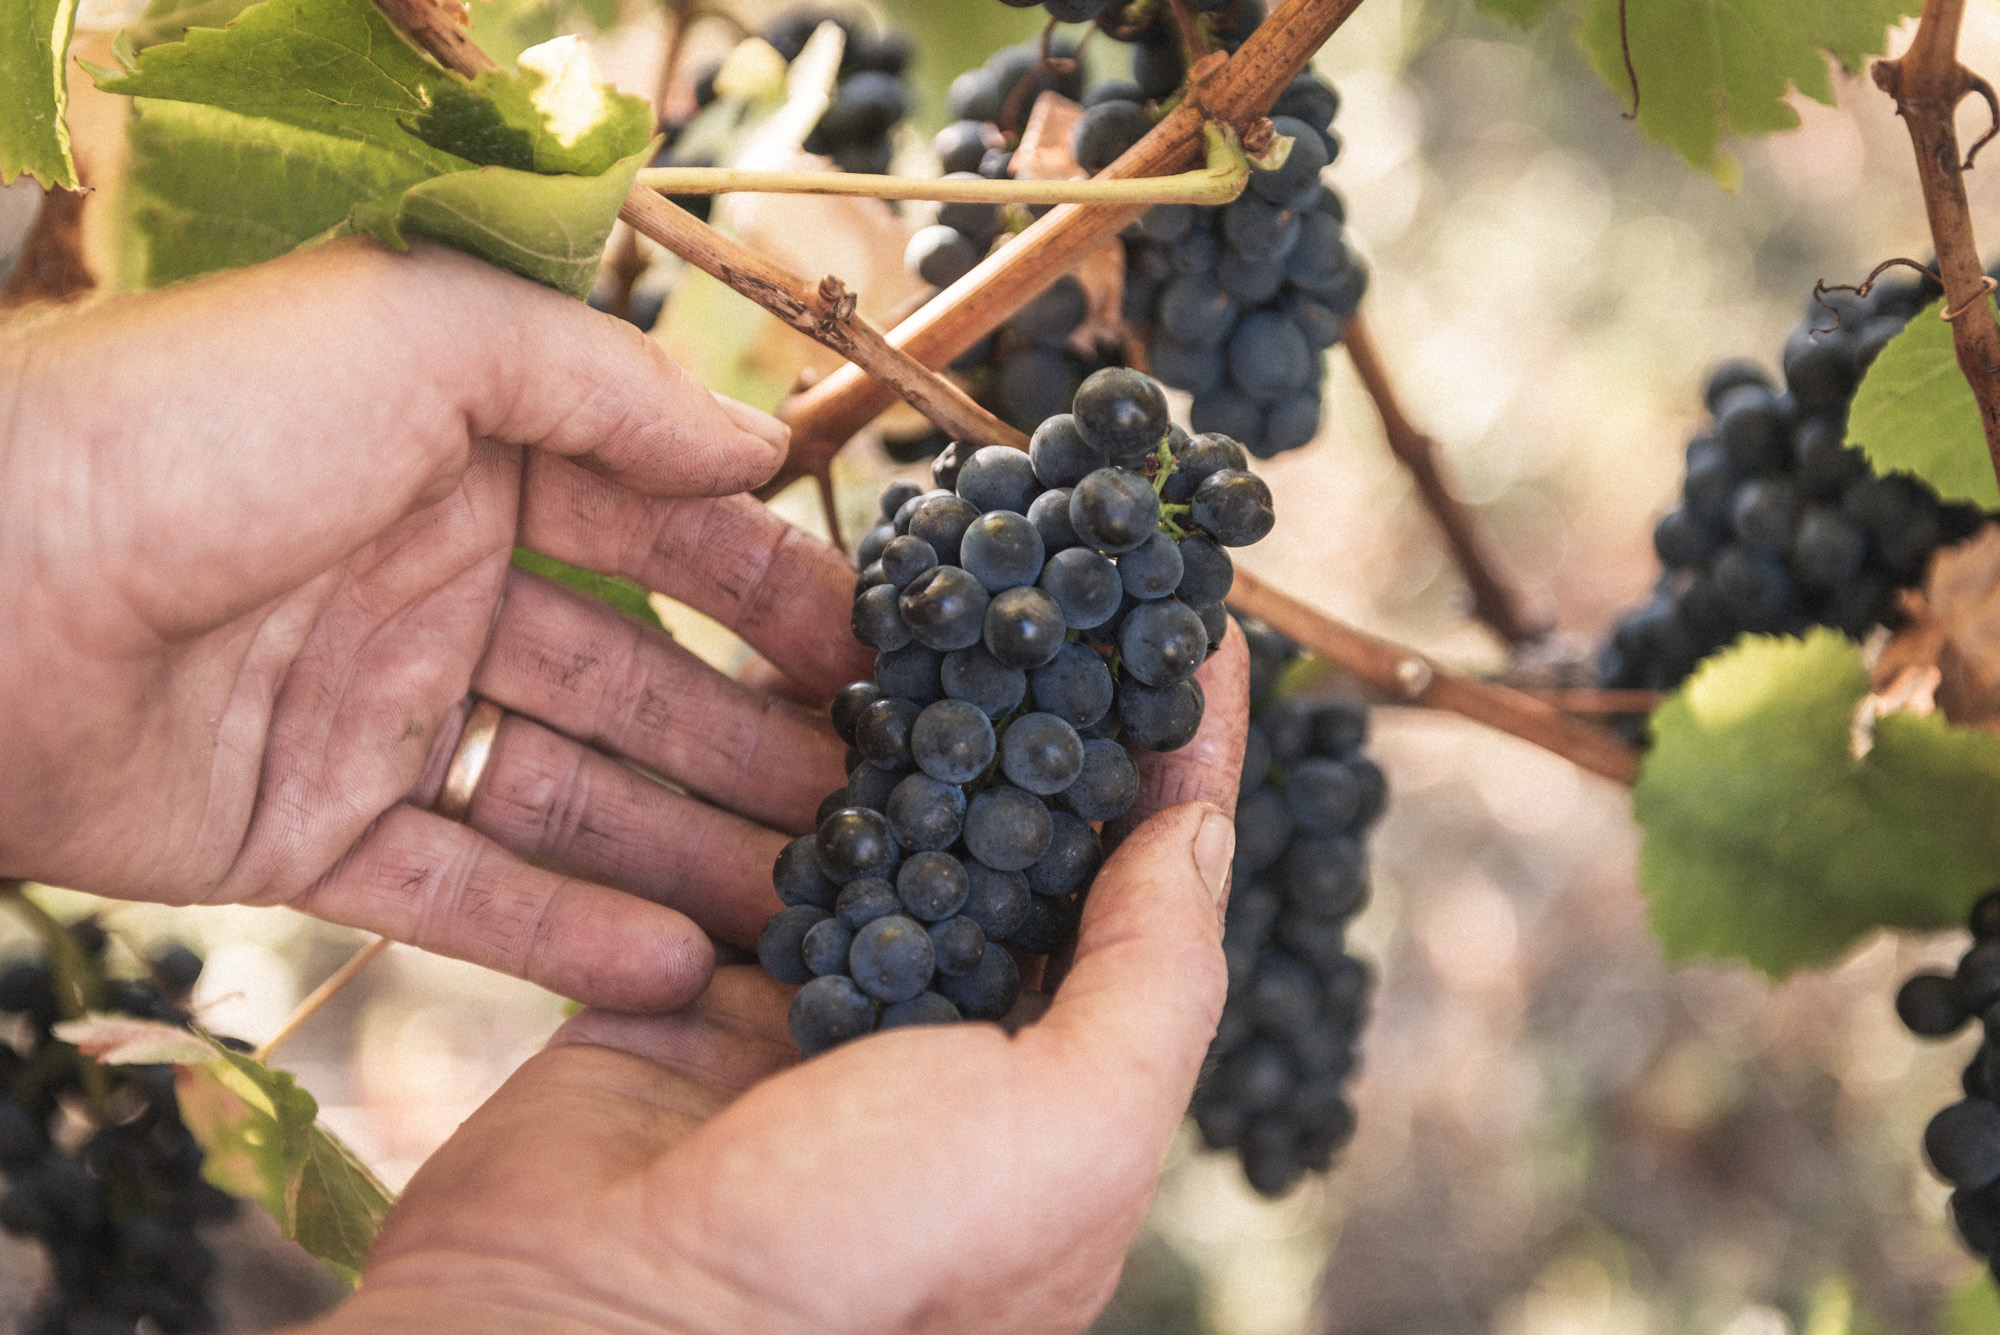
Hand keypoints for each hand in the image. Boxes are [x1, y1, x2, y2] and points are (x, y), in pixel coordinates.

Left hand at [0, 238, 870, 1010]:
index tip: (868, 653)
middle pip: (630, 673)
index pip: (653, 525)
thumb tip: (754, 445)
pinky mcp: (307, 835)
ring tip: (801, 905)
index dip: (767, 586)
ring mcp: (369, 714)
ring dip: (688, 847)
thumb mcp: (418, 337)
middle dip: (749, 735)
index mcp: (457, 455)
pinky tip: (676, 968)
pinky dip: (568, 931)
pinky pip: (462, 888)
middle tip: (863, 802)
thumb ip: (600, 382)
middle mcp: (427, 582)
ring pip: (566, 792)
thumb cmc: (193, 428)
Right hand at [294, 633, 1247, 1334]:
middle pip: (1012, 831)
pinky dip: (771, 746)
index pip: (1149, 885)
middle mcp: (946, 1036)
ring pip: (876, 815)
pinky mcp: (693, 972)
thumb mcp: (1071, 1126)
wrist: (594, 1325)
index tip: (1201, 625)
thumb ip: (1151, 973)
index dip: (1182, 754)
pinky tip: (797, 649)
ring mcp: (815, 1001)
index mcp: (1060, 1084)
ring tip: (936, 576)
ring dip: (906, 701)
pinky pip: (743, 829)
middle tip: (1057, 569)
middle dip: (1041, 700)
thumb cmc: (872, 1256)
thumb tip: (1199, 823)